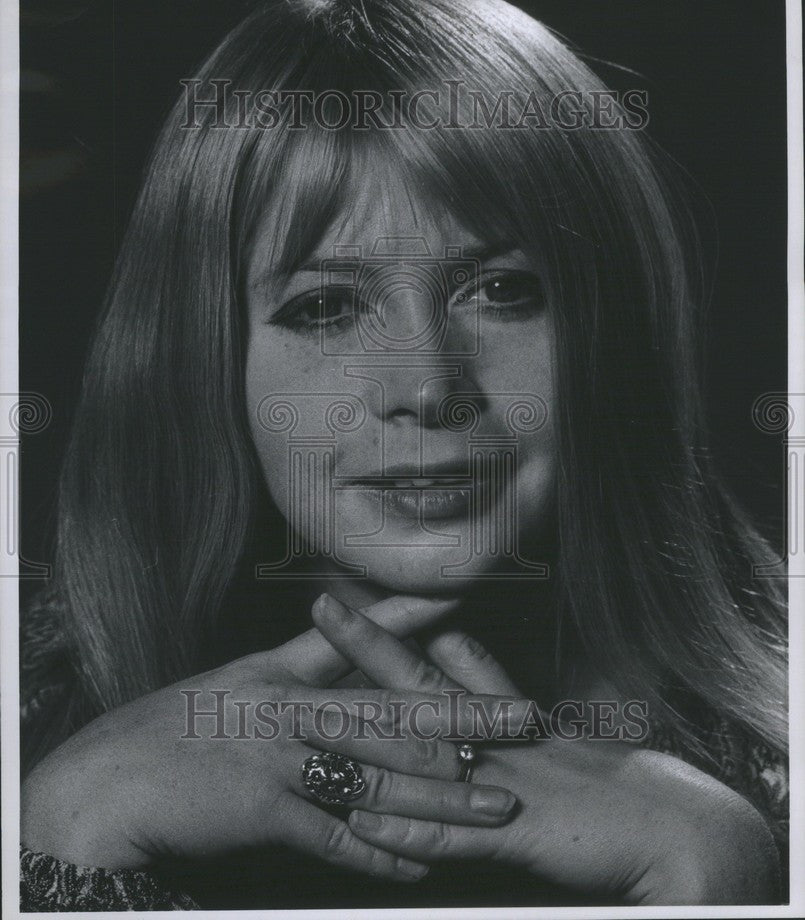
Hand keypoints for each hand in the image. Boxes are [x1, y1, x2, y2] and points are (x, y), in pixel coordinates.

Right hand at [21, 593, 515, 883]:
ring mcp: (281, 761)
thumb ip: (305, 655)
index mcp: (284, 673)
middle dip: (465, 719)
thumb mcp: (244, 677)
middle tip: (525, 721)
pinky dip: (382, 854)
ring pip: (378, 780)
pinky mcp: (266, 814)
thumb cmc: (179, 726)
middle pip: (392, 714)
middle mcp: (291, 710)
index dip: (414, 620)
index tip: (467, 603)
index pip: (359, 640)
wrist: (113, 781)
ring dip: (443, 798)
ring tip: (495, 808)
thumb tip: (350, 621)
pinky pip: (336, 838)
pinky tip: (423, 867)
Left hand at [311, 594, 780, 904]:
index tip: (347, 602)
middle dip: (369, 645)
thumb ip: (488, 688)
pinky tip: (368, 824)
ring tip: (316, 713)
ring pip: (424, 752)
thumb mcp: (539, 727)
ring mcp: (502, 781)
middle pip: (421, 684)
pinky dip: (412, 830)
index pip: (437, 664)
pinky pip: (454, 834)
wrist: (676, 827)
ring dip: (369, 732)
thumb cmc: (608, 785)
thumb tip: (449, 641)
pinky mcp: (517, 833)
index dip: (390, 631)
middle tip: (323, 606)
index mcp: (501, 717)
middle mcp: (497, 738)